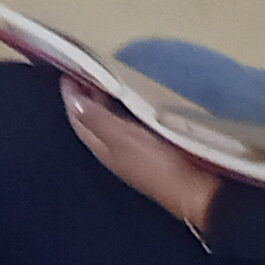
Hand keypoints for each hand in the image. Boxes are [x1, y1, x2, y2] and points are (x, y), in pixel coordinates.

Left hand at [62, 80, 227, 238]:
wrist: (196, 191)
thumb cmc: (159, 165)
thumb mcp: (123, 138)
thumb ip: (98, 120)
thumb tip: (74, 102)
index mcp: (102, 147)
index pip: (78, 119)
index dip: (71, 97)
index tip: (69, 75)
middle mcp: (113, 150)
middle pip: (92, 119)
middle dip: (86, 97)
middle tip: (87, 73)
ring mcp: (132, 151)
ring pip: (110, 122)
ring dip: (105, 102)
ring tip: (106, 82)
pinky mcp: (151, 149)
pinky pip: (129, 125)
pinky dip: (125, 110)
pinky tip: (134, 103)